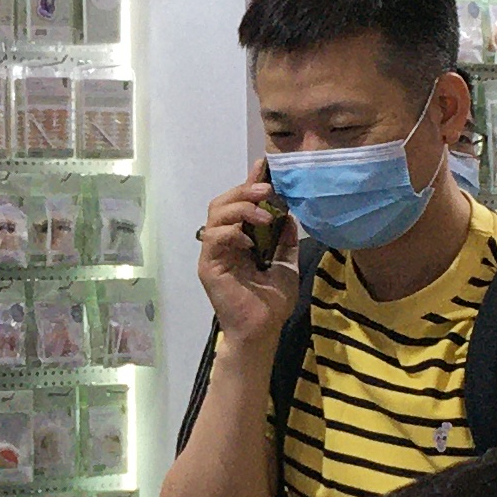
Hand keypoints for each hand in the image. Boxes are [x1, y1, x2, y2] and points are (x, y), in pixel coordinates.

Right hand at [195, 174, 306, 346]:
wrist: (262, 330)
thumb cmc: (271, 303)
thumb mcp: (286, 263)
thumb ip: (285, 239)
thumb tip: (287, 214)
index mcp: (240, 239)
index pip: (240, 204)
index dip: (249, 183)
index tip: (262, 165)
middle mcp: (224, 242)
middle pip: (222, 203)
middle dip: (244, 191)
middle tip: (266, 191)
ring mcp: (213, 253)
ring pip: (215, 215)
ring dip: (240, 208)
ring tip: (263, 216)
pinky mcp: (208, 266)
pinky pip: (213, 238)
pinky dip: (230, 232)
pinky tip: (248, 240)